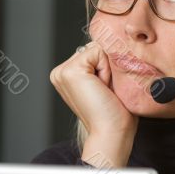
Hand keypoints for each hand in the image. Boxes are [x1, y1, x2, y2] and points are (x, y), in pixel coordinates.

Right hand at [50, 41, 137, 166]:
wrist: (111, 132)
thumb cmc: (114, 113)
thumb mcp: (106, 81)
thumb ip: (101, 62)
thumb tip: (108, 41)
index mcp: (66, 74)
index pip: (93, 52)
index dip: (106, 67)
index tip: (104, 90)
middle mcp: (60, 72)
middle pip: (94, 48)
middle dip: (106, 66)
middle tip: (105, 91)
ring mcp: (62, 71)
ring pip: (96, 48)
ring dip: (107, 68)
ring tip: (104, 90)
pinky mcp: (70, 71)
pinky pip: (98, 51)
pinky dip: (106, 69)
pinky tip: (102, 87)